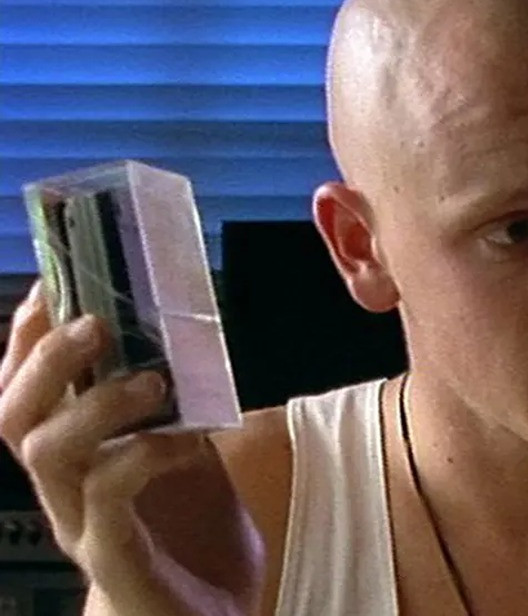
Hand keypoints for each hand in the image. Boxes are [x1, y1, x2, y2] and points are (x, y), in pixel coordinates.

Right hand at [0, 280, 262, 614]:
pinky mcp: (112, 557)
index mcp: (73, 456)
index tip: (52, 285)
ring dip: (94, 404)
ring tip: (151, 380)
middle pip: (12, 414)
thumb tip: (189, 338)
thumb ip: (178, 406)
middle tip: (94, 322)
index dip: (26, 338)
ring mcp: (79, 524)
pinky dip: (144, 453)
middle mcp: (61, 488)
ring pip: (46, 451)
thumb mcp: (187, 454)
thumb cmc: (193, 534)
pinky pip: (106, 494)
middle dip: (44, 359)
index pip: (22, 390)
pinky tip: (185, 440)